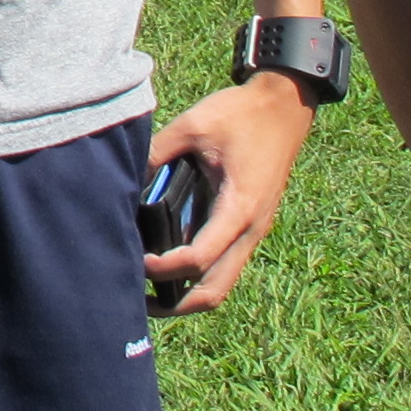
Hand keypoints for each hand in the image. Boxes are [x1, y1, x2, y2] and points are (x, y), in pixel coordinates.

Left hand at [141, 75, 317, 316]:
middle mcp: (251, 228)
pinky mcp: (251, 224)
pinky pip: (227, 264)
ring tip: (150, 290)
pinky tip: (171, 265)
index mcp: (239, 207)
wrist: (285, 106)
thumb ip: (157, 152)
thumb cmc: (242, 114)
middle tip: (137, 300)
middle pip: (214, 290)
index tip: (135, 260)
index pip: (198, 258)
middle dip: (176, 304)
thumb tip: (125, 179)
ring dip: (188, 294)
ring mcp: (254, 230)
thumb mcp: (193, 125)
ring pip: (223, 281)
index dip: (163, 268)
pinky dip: (200, 275)